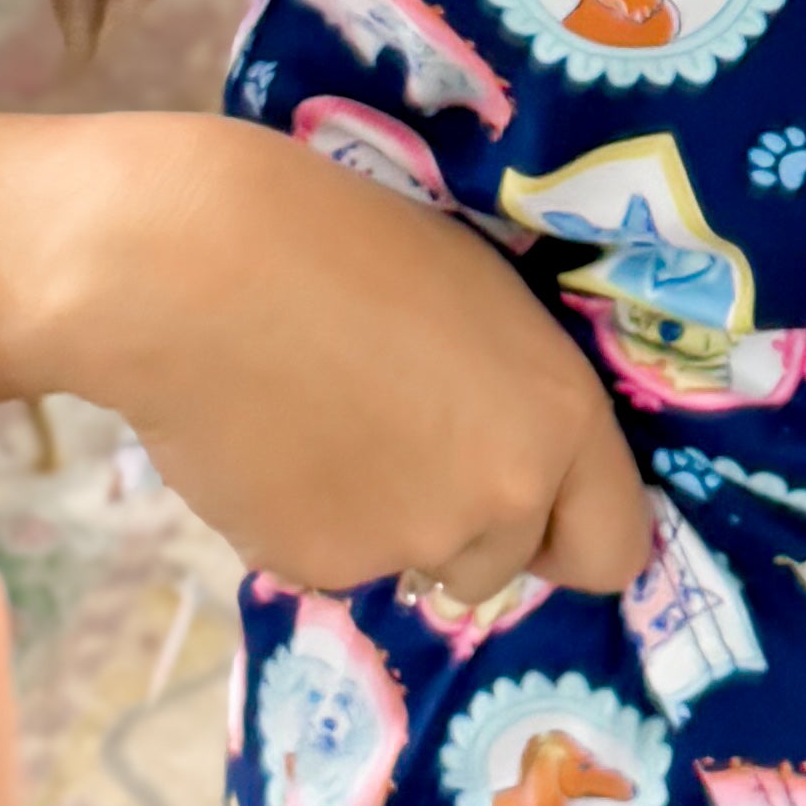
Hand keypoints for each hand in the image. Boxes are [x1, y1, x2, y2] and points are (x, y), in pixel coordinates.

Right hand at [28, 113, 653, 602]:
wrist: (193, 267)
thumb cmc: (342, 239)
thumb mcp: (477, 299)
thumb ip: (512, 397)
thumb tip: (497, 463)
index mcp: (559, 420)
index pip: (613, 548)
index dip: (569, 528)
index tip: (532, 501)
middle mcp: (500, 501)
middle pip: (502, 564)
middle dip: (462, 519)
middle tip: (393, 432)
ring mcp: (406, 544)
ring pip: (408, 564)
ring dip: (381, 523)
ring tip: (319, 423)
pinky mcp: (313, 566)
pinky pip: (322, 561)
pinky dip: (300, 520)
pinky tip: (265, 441)